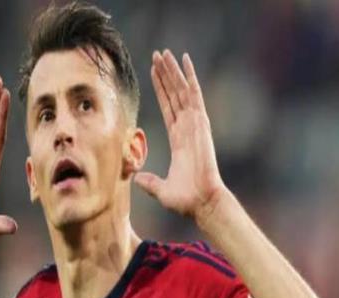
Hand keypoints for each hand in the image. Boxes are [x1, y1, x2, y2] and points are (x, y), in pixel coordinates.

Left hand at [135, 50, 225, 222]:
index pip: (168, 109)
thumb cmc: (185, 199)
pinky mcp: (201, 124)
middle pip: (174, 95)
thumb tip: (137, 178)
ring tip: (165, 53)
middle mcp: (187, 128)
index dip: (161, 91)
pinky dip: (189, 77)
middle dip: (166, 75)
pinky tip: (185, 60)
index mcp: (179, 140)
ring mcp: (195, 124)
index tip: (154, 74)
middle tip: (158, 55)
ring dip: (173, 71)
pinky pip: (194, 95)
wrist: (201, 202)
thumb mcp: (160, 189)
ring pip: (182, 91)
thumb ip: (149, 181)